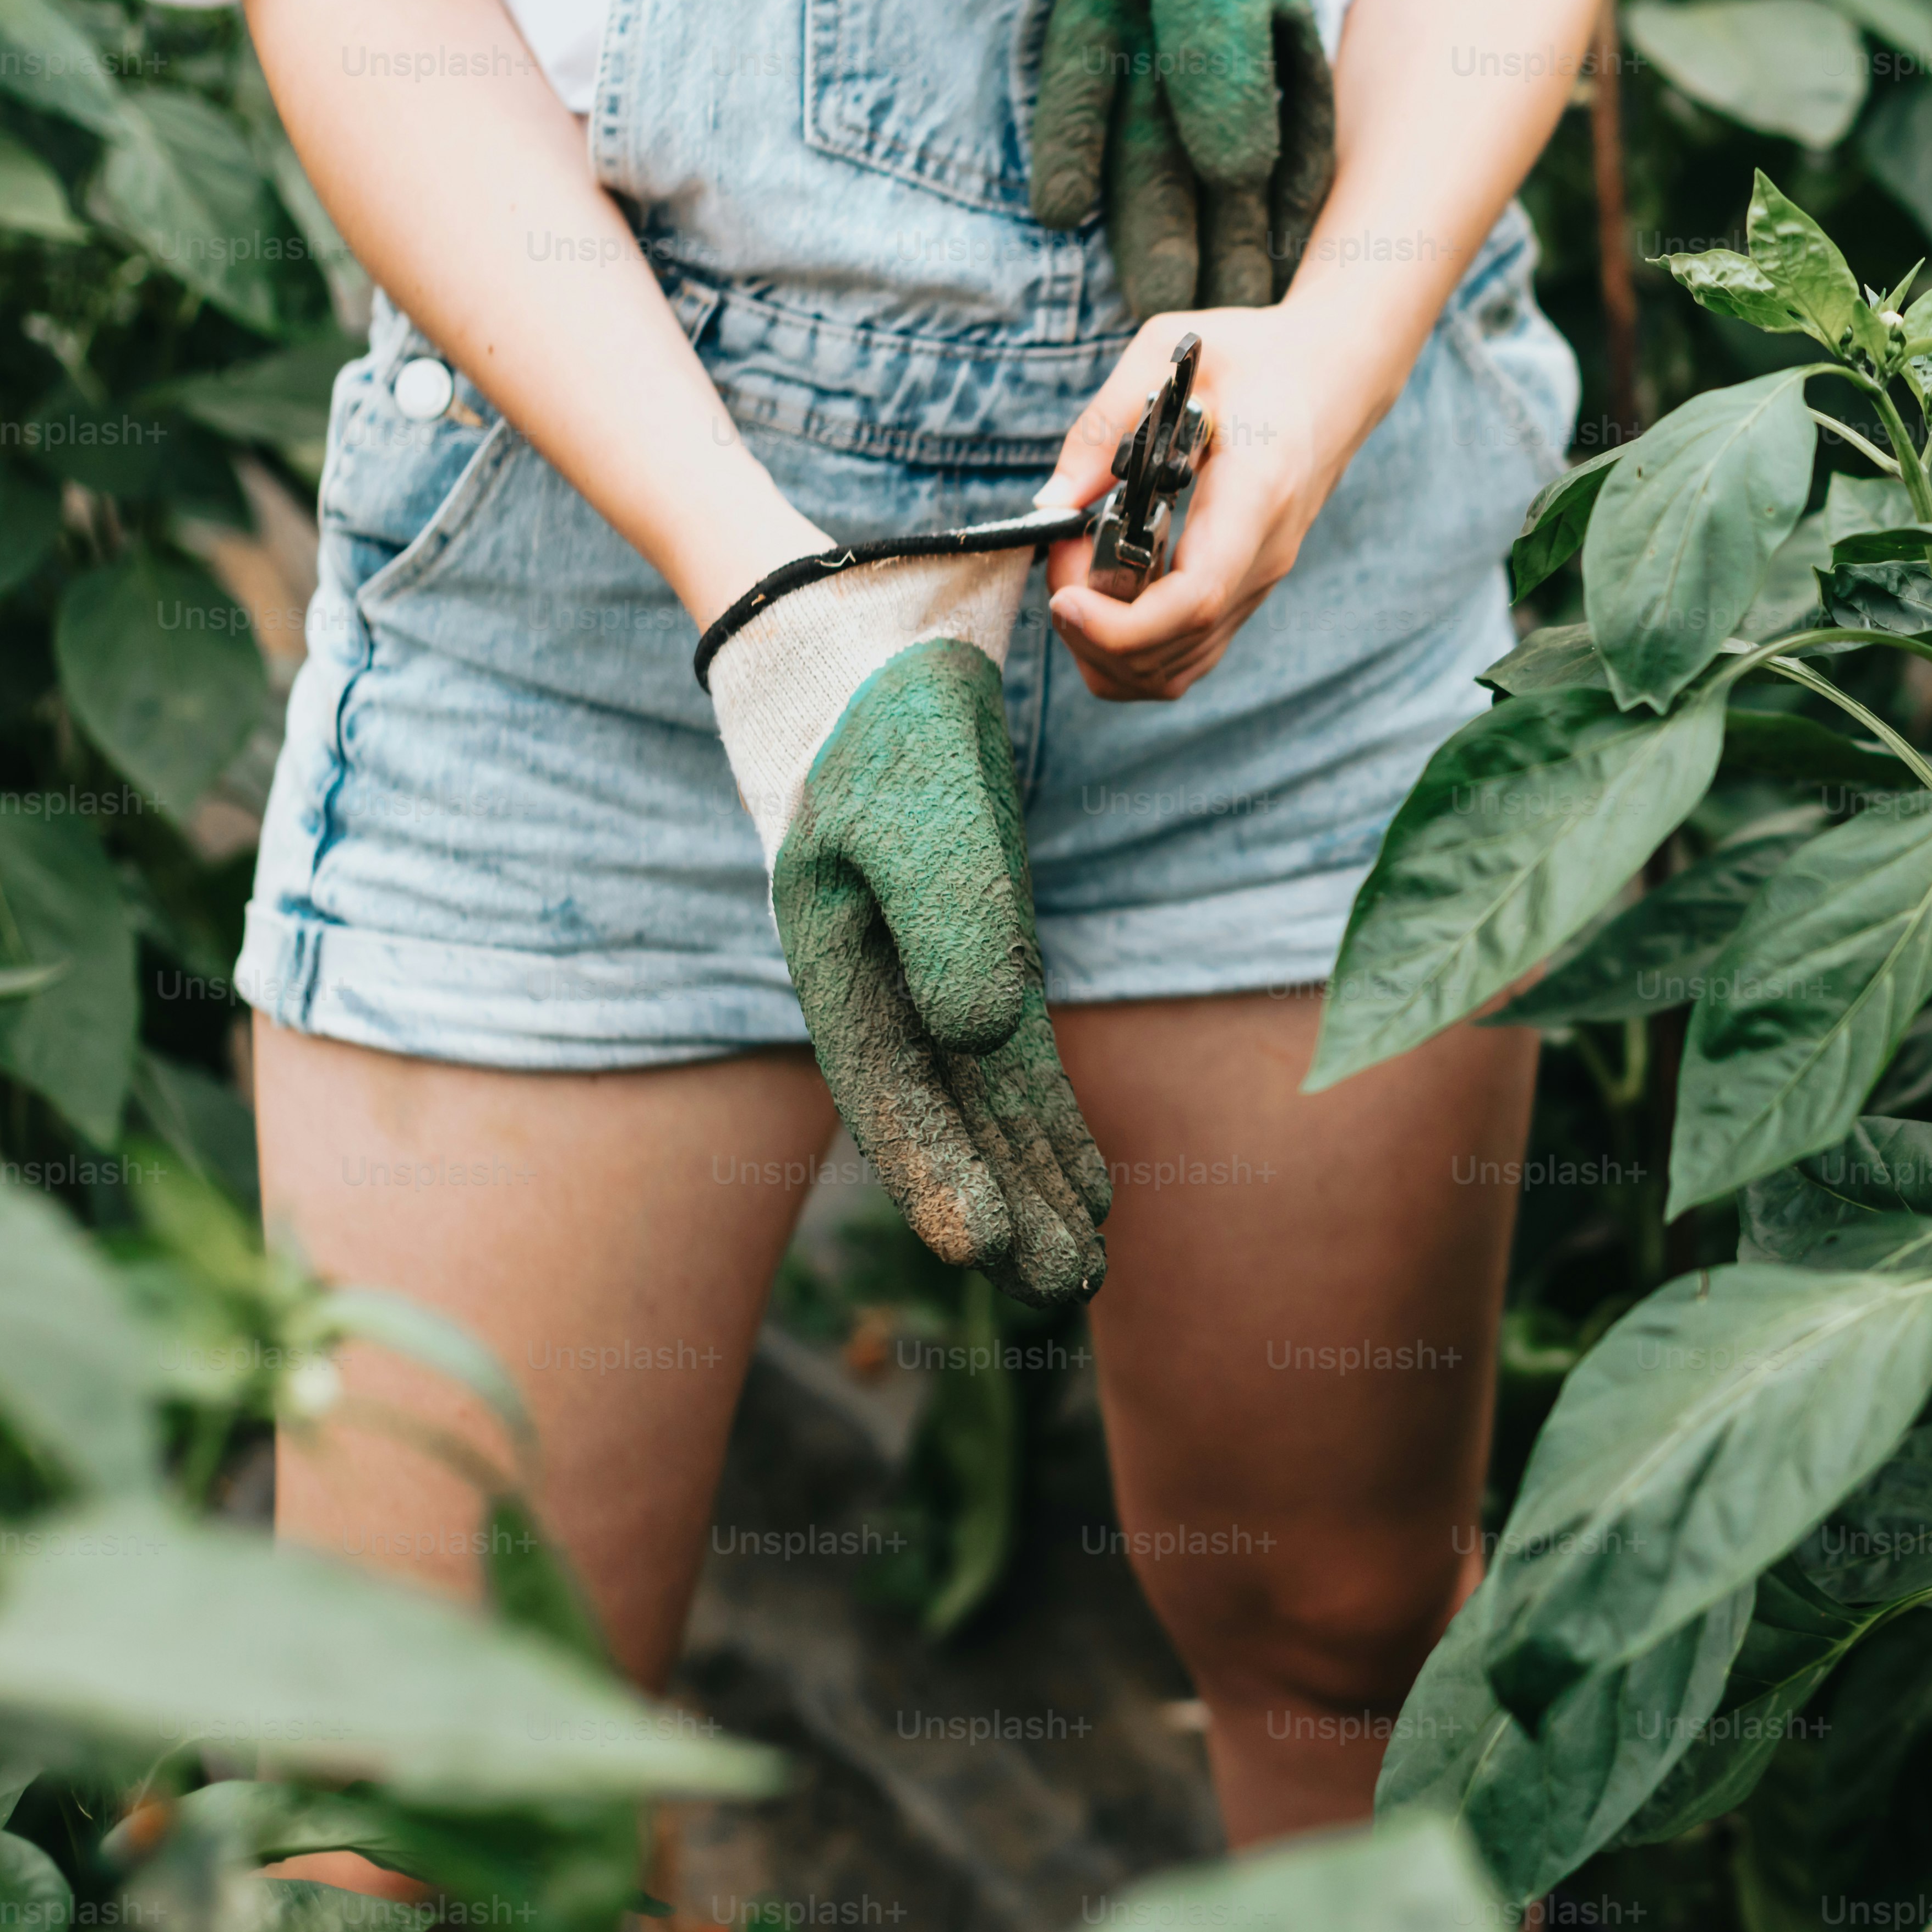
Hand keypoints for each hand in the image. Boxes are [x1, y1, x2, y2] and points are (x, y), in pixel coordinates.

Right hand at [702, 564, 1115, 1306]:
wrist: (882, 640)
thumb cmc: (883, 715)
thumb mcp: (912, 803)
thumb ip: (945, 914)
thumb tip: (978, 1039)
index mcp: (836, 959)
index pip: (891, 1092)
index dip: (936, 1174)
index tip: (986, 1253)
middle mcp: (881, 979)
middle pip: (949, 1119)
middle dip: (1008, 1206)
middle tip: (1073, 1290)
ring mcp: (934, 966)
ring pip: (991, 1101)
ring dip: (1038, 1179)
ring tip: (1092, 1267)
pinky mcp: (983, 942)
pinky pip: (1018, 1057)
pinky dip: (1050, 1119)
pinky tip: (1095, 1181)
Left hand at [1034, 303, 1397, 701]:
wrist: (1335, 376)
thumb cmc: (1257, 358)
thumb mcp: (1170, 351)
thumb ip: (1105, 424)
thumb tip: (1052, 502)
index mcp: (1255, 495)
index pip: (1195, 599)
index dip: (1120, 624)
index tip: (1065, 599)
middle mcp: (1264, 555)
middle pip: (1175, 650)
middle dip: (1092, 634)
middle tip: (1059, 562)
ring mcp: (1260, 582)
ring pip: (1177, 670)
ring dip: (1107, 649)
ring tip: (1076, 578)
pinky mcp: (1247, 591)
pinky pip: (1186, 655)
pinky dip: (1132, 648)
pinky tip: (1104, 594)